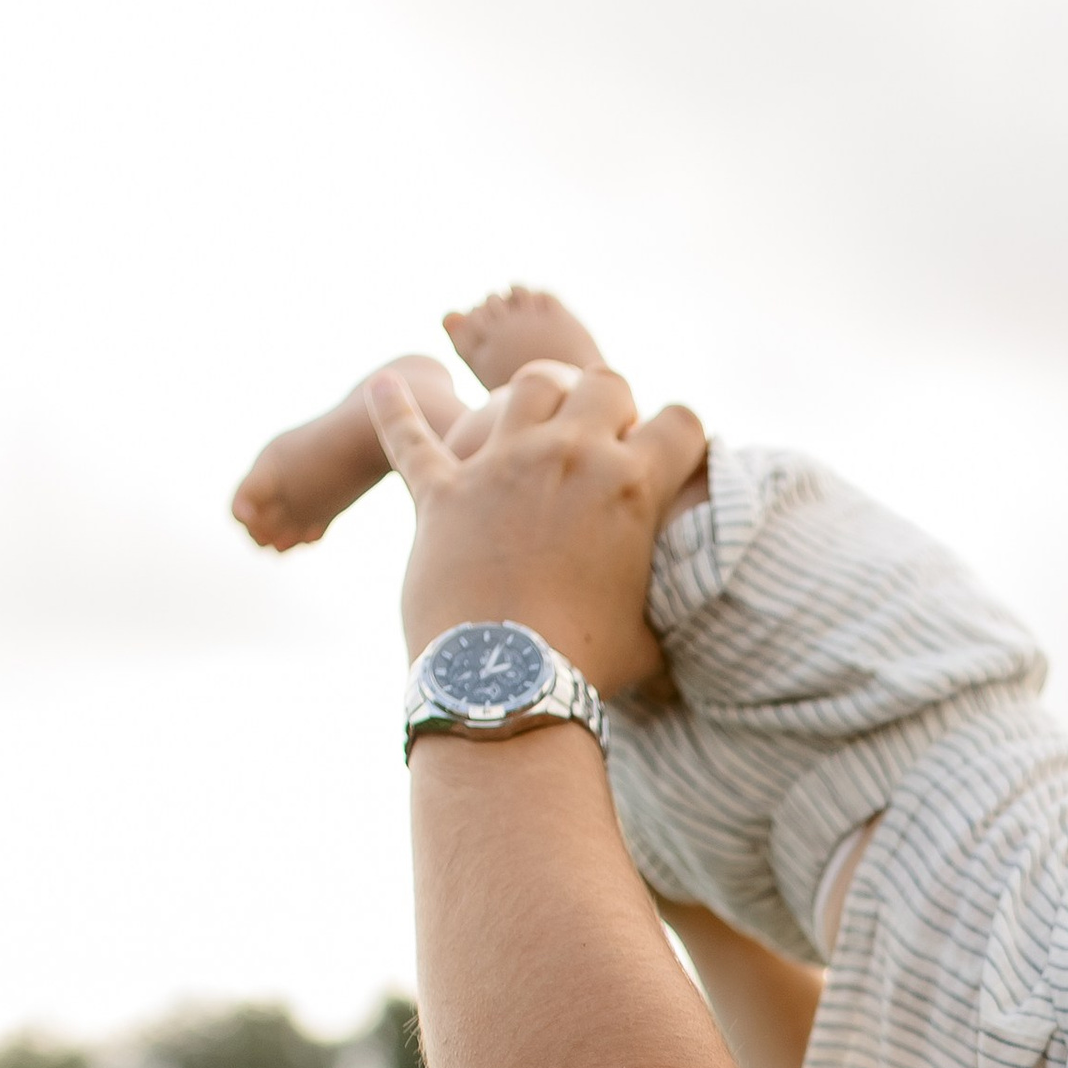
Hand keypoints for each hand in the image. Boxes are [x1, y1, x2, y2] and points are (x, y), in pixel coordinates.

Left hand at [370, 358, 705, 699]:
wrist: (505, 684)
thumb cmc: (585, 668)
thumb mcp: (647, 636)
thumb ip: (662, 610)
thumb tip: (683, 645)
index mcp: (632, 487)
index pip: (683, 423)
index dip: (683, 438)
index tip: (670, 458)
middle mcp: (571, 456)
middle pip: (605, 383)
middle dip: (612, 403)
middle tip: (604, 438)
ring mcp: (502, 465)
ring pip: (530, 385)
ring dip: (539, 395)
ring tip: (535, 419)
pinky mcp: (443, 489)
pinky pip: (410, 436)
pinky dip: (394, 411)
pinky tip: (383, 387)